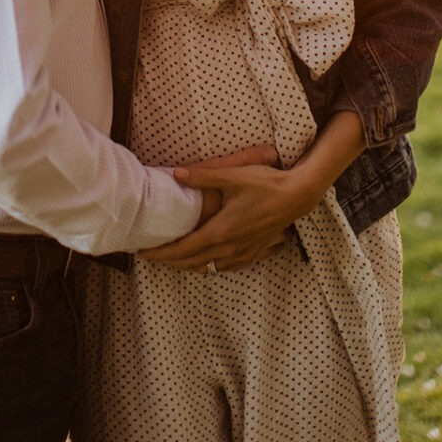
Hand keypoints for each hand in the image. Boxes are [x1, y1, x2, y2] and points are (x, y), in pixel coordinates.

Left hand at [142, 145, 294, 272]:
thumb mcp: (232, 176)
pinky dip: (210, 266)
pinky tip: (207, 261)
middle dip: (169, 262)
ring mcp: (244, 252)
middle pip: (193, 262)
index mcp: (221, 231)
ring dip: (189, 265)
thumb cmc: (265, 184)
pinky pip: (227, 266)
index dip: (162, 253)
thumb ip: (202, 177)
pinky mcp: (254, 252)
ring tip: (174, 259)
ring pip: (210, 267)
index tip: (144, 253)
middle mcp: (230, 247)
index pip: (184, 249)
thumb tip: (176, 173)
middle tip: (151, 258)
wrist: (297, 196)